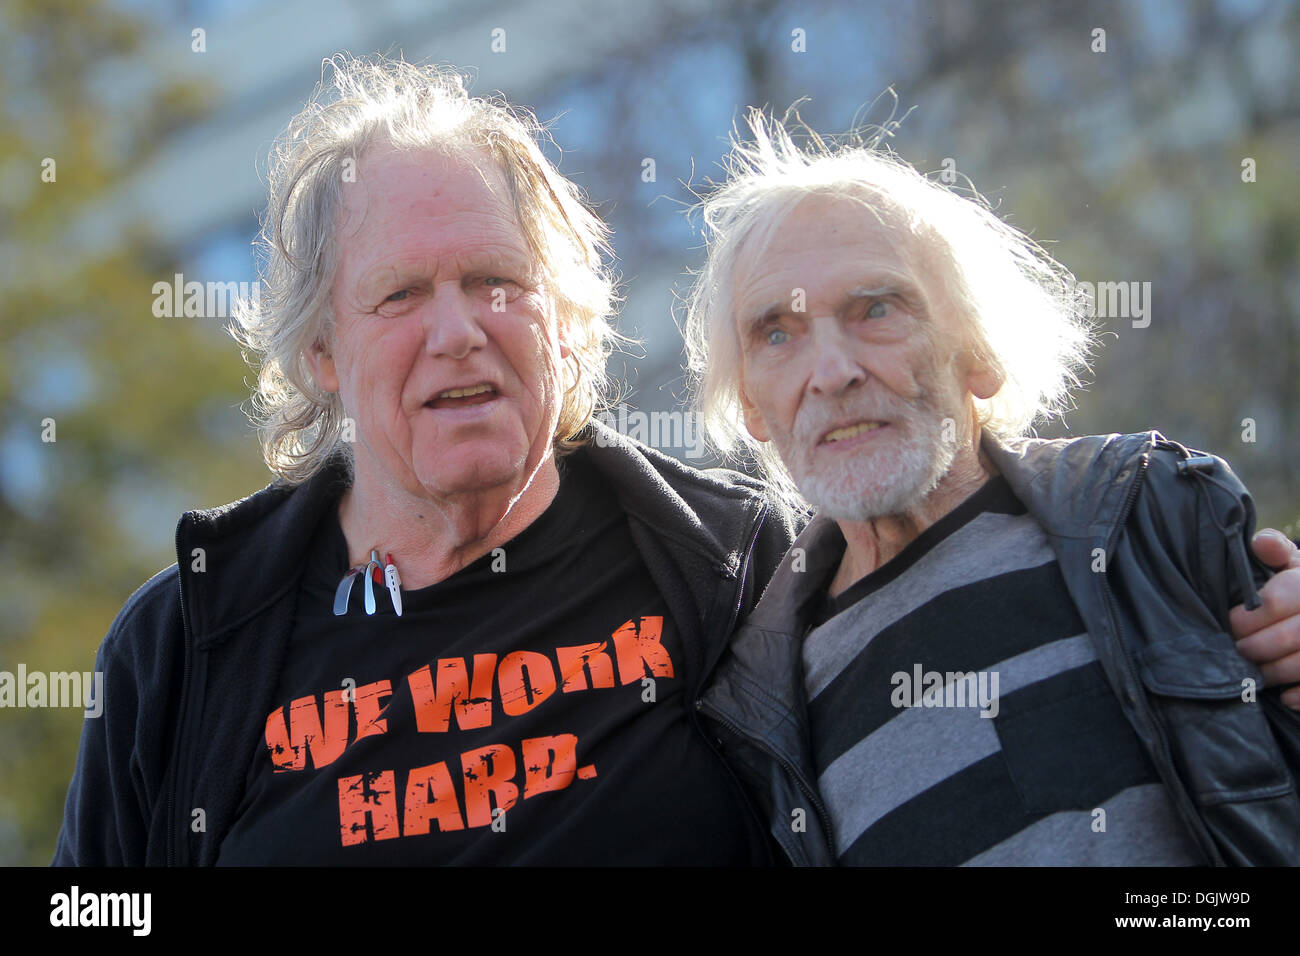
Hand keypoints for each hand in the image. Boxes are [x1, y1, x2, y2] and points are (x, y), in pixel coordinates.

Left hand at [1231, 529, 1299, 708]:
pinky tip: (1284, 695)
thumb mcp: (1293, 564)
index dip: (1248, 616)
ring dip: (1271, 672)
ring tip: (1253, 670)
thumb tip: (1261, 541)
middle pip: (1289, 637)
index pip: (1278, 600)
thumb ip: (1276, 551)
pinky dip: (1298, 696)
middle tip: (1236, 650)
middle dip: (1254, 647)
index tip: (1230, 623)